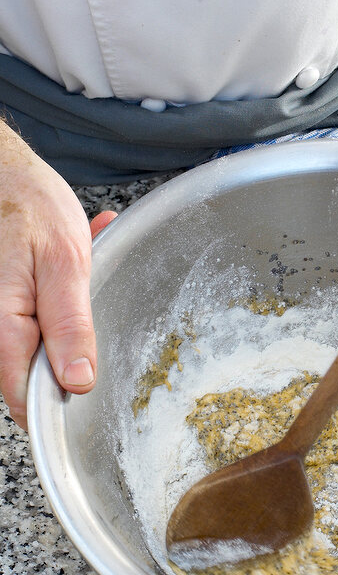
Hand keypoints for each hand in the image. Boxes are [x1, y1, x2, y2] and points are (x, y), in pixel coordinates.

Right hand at [0, 122, 115, 428]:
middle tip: (91, 289)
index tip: (87, 393)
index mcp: (2, 322)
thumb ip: (70, 325)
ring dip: (69, 312)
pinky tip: (75, 254)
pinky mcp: (6, 308)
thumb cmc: (28, 203)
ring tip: (85, 253)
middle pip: (31, 371)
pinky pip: (33, 321)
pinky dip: (60, 296)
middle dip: (72, 342)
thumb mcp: (65, 261)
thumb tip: (77, 381)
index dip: (56, 404)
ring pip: (37, 343)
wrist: (3, 170)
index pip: (23, 394)